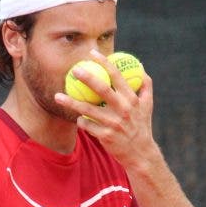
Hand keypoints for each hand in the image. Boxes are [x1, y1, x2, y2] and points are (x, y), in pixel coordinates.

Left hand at [57, 49, 161, 170]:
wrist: (140, 153)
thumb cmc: (142, 125)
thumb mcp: (148, 105)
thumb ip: (145, 84)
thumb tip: (140, 65)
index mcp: (132, 99)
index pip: (117, 76)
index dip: (104, 62)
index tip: (92, 53)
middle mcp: (123, 110)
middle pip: (102, 89)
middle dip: (87, 77)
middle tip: (74, 70)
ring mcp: (113, 123)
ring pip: (87, 110)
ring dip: (71, 102)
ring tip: (57, 96)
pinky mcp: (105, 136)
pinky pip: (87, 125)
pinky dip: (81, 121)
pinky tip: (78, 119)